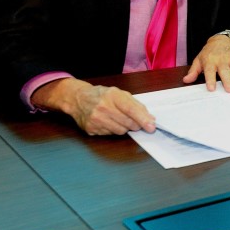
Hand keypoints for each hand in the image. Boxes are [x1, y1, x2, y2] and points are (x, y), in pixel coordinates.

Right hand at [31, 77, 155, 135]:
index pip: (131, 109)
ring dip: (124, 128)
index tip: (151, 126)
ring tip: (118, 119)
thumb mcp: (120, 94)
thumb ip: (136, 105)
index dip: (143, 119)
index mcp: (113, 95)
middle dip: (136, 124)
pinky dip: (113, 130)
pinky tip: (108, 122)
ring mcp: (95, 119)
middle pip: (128, 123)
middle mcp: (103, 107)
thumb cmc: (102, 95)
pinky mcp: (91, 129)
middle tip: (135, 122)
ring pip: (120, 131)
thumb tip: (150, 118)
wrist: (78, 99)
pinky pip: (110, 135)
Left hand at [183, 33, 229, 91]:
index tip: (211, 88)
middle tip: (229, 91)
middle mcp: (222, 60)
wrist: (221, 40)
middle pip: (225, 71)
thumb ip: (193, 71)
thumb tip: (186, 80)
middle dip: (228, 81)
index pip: (210, 71)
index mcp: (210, 61)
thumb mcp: (199, 60)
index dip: (210, 80)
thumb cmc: (210, 53)